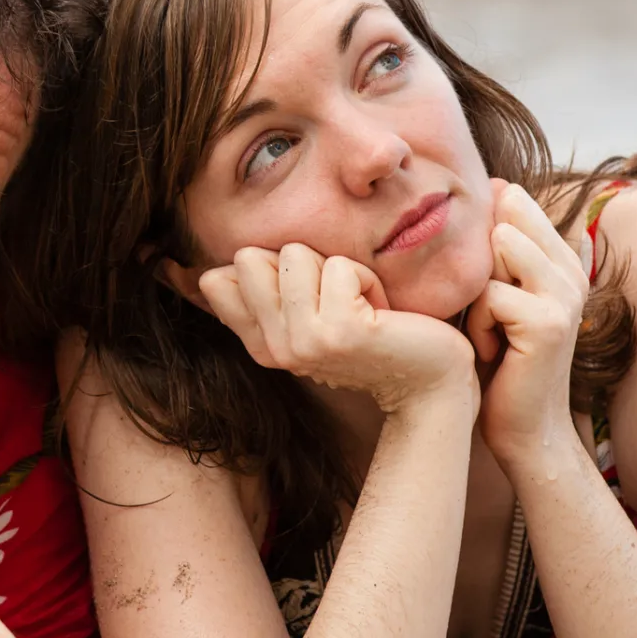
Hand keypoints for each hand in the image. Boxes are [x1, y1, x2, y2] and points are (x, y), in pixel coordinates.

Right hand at [197, 242, 475, 413]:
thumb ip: (262, 297)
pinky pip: (338, 266)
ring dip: (337, 270)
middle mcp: (274, 349)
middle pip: (250, 257)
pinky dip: (366, 279)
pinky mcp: (339, 332)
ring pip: (293, 255)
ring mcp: (303, 343)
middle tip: (337, 302)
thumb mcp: (309, 318)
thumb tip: (208, 275)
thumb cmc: (376, 339)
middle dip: (302, 265)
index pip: (217, 280)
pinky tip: (380, 314)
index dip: (266, 271)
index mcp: (260, 346)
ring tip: (360, 307)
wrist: (428, 382)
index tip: (307, 304)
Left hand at [466, 181, 592, 464]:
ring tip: (489, 329)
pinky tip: (492, 352)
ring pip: (500, 245)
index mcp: (560, 260)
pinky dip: (478, 326)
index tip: (484, 279)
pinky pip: (490, 294)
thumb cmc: (497, 362)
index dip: (485, 230)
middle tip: (487, 312)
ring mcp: (565, 294)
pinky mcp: (548, 321)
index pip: (516, 202)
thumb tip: (498, 185)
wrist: (523, 430)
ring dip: (477, 293)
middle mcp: (570, 271)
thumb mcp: (495, 296)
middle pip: (505, 218)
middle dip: (479, 262)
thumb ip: (499, 250)